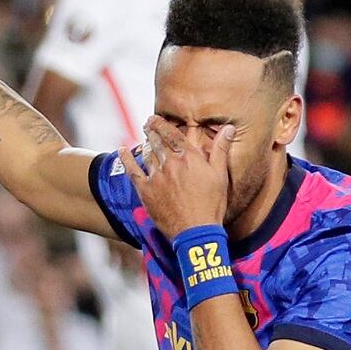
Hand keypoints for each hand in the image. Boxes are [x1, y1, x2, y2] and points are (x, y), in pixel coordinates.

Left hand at [119, 117, 230, 234]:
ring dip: (145, 143)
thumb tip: (229, 127)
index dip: (162, 125)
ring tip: (144, 138)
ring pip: (147, 154)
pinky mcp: (145, 191)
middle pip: (158, 142)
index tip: (155, 119)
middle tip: (147, 124)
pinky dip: (126, 159)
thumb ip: (221, 149)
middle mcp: (171, 163)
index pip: (173, 134)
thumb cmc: (211, 204)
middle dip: (152, 131)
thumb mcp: (220, 175)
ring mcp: (156, 176)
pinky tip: (122, 150)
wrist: (195, 230)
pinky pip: (132, 170)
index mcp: (189, 157)